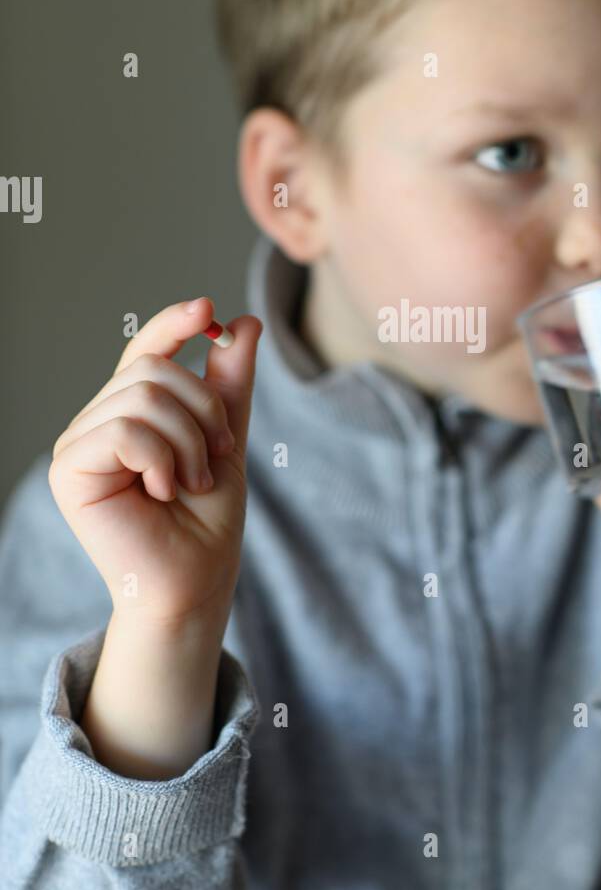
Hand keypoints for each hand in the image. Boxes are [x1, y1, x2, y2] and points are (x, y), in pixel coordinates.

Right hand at [49, 297, 262, 629]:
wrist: (197, 579)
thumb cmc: (207, 521)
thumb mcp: (225, 439)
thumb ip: (228, 385)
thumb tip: (242, 323)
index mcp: (130, 412)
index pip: (144, 349)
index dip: (172, 323)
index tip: (208, 310)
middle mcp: (97, 421)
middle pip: (151, 369)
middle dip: (202, 410)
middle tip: (214, 458)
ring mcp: (78, 443)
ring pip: (142, 396)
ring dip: (187, 441)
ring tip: (189, 483)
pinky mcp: (69, 469)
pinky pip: (125, 431)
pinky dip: (161, 458)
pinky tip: (163, 491)